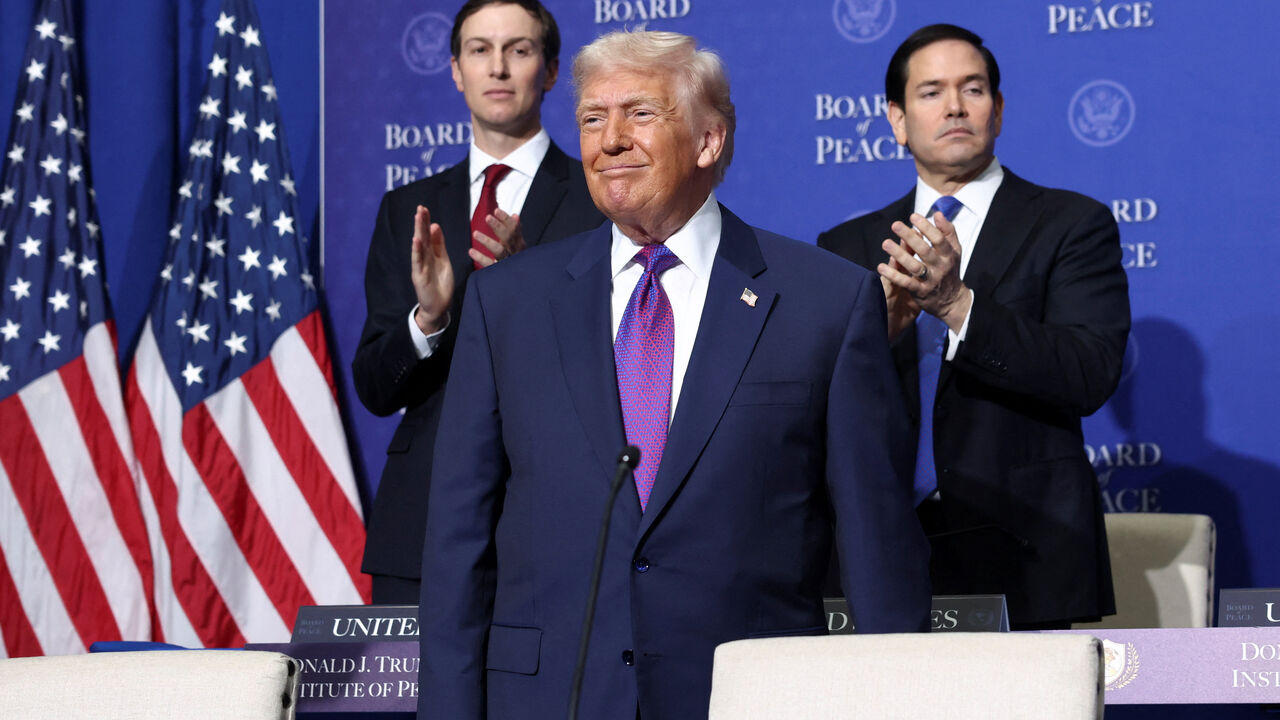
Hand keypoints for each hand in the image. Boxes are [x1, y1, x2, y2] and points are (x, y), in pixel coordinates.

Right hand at [411, 205, 453, 334]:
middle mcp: (424, 258)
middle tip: (421, 208)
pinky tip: (416, 240)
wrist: (438, 306)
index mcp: (431, 254)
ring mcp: (420, 266)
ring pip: (419, 246)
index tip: (425, 209)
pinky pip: (418, 262)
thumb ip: (438, 245)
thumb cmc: (440, 284)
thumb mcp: (443, 261)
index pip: (428, 235)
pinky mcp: (419, 276)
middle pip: (422, 237)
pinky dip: (416, 251)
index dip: (426, 222)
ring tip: (418, 218)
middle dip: (421, 223)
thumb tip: (435, 225)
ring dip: (418, 232)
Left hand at [468, 208, 524, 267]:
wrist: (519, 283)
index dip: (506, 219)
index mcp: (519, 244)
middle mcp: (514, 252)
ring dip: (487, 241)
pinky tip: (471, 251)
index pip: (514, 229)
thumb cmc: (516, 259)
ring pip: (499, 251)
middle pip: (508, 238)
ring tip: (475, 233)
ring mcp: (506, 262)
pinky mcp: (498, 272)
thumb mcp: (517, 245)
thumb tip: (516, 215)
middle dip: (498, 227)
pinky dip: (481, 258)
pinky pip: (489, 265)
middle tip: (488, 217)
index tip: (496, 210)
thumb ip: (515, 230)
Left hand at [876, 210, 970, 331]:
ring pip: (914, 266)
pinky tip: (880, 267)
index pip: (939, 239)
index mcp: (949, 255)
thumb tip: (937, 213)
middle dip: (910, 237)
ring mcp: (930, 280)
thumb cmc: (950, 270)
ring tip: (886, 243)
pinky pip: (905, 283)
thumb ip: (947, 232)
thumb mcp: (954, 251)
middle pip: (924, 250)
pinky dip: (893, 275)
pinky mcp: (920, 292)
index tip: (913, 216)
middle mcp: (940, 267)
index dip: (926, 227)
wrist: (952, 301)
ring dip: (899, 254)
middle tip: (895, 224)